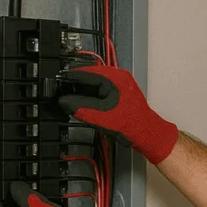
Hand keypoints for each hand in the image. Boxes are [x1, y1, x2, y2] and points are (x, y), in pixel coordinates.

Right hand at [57, 65, 178, 164]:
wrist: (148, 133)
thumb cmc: (132, 124)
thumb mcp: (101, 116)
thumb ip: (81, 107)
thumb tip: (65, 102)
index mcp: (115, 78)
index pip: (87, 73)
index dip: (70, 78)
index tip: (58, 80)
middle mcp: (119, 77)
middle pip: (91, 76)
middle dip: (76, 84)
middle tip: (61, 89)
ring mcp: (121, 84)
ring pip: (96, 83)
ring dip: (84, 90)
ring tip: (70, 96)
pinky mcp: (120, 93)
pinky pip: (102, 89)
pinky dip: (91, 94)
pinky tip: (84, 101)